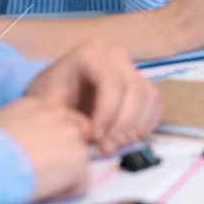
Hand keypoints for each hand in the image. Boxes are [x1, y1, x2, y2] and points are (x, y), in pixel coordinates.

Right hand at [0, 97, 90, 202]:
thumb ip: (19, 132)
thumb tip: (26, 149)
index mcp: (36, 105)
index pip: (60, 122)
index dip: (52, 145)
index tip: (35, 159)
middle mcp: (59, 113)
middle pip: (78, 138)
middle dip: (65, 158)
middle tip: (38, 174)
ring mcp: (71, 134)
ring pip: (79, 163)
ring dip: (62, 178)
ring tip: (32, 182)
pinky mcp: (77, 158)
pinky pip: (80, 186)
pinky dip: (63, 196)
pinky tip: (38, 191)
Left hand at [25, 39, 162, 153]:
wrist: (55, 97)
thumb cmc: (49, 98)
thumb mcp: (47, 105)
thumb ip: (68, 117)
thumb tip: (92, 133)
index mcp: (90, 54)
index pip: (113, 81)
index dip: (108, 111)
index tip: (94, 137)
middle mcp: (116, 57)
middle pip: (135, 89)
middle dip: (123, 123)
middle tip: (107, 149)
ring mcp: (132, 70)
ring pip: (150, 97)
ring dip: (136, 128)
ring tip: (114, 148)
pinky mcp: (142, 87)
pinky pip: (156, 105)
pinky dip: (147, 126)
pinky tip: (128, 141)